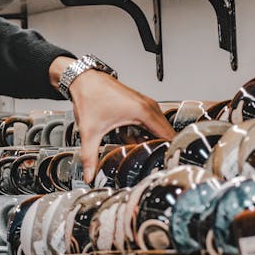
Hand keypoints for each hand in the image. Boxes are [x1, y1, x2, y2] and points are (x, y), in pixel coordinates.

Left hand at [50, 57, 172, 179]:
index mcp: (143, 112)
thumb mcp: (90, 132)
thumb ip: (90, 157)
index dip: (171, 152)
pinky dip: (147, 135)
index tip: (168, 166)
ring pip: (159, 129)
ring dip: (155, 143)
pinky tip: (137, 144)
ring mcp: (146, 105)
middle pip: (166, 134)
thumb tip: (89, 175)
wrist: (84, 79)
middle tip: (157, 167)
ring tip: (148, 158)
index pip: (169, 136)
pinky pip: (151, 123)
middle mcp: (149, 107)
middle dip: (163, 150)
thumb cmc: (90, 96)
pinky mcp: (140, 106)